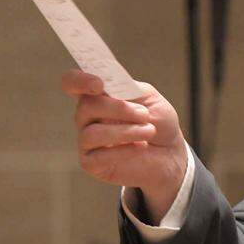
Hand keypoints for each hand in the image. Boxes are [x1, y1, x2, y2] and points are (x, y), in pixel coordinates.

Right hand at [61, 70, 187, 221]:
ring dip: (126, 131)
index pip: (72, 82)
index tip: (99, 85)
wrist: (170, 152)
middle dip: (120, 108)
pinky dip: (125, 150)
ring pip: (93, 133)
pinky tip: (140, 148)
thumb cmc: (158, 122)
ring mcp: (86, 140)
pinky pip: (99, 156)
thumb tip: (108, 83)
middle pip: (86, 106)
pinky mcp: (90, 163)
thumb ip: (128, 88)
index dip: (79, 80)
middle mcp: (87, 116)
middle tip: (145, 114)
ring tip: (150, 131)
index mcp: (98, 95)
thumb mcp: (150, 98)